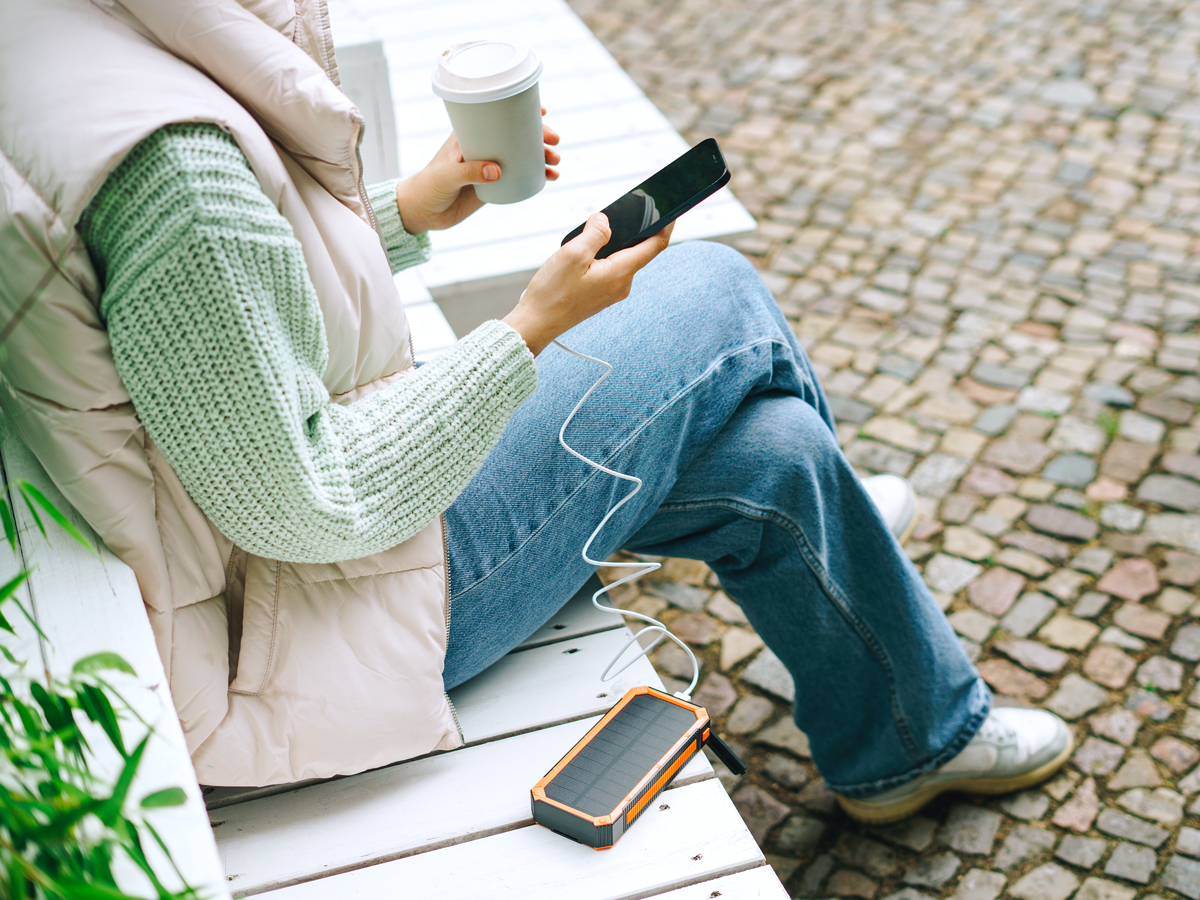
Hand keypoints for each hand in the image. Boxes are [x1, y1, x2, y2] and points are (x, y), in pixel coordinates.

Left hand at [394, 108, 560, 233]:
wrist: (422, 212)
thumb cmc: (428, 186)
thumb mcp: (446, 175)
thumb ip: (469, 172)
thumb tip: (498, 170)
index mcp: (470, 135)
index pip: (498, 117)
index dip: (522, 112)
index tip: (542, 111)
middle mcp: (484, 147)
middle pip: (517, 136)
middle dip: (539, 137)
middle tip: (554, 143)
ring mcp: (490, 166)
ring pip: (522, 156)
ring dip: (541, 157)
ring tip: (555, 163)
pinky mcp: (494, 185)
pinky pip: (520, 178)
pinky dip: (536, 176)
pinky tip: (549, 178)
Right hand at [501, 213, 674, 355]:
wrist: (536, 324)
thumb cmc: (552, 293)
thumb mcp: (573, 254)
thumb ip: (595, 233)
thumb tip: (605, 220)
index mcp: (621, 273)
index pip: (655, 245)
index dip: (666, 224)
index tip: (672, 209)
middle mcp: (622, 284)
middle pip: (639, 249)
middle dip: (634, 229)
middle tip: (626, 210)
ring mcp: (612, 291)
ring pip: (622, 258)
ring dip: (614, 243)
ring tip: (593, 233)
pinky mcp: (601, 295)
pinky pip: (610, 268)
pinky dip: (604, 255)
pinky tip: (584, 254)